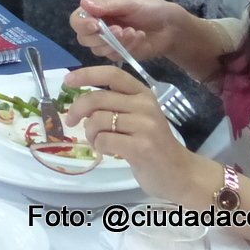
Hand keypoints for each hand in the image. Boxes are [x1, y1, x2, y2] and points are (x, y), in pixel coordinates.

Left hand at [63, 65, 212, 203]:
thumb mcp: (138, 117)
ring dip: (90, 133)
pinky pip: (104, 141)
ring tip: (98, 141)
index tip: (67, 80)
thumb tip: (80, 101)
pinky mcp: (141, 148)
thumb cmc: (154, 144)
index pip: (111, 74)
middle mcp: (145, 105)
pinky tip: (108, 151)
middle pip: (97, 99)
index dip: (86, 74)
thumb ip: (115, 105)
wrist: (182, 175)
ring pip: (97, 121)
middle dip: (77, 109)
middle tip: (71, 120)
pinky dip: (99, 147)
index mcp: (143, 93)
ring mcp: (145, 126)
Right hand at [71, 0, 185, 63]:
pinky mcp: (118, 54)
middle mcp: (98, 26)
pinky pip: (114, 57)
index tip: (96, 25)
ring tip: (134, 32)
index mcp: (97, 9)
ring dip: (116, 42)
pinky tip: (139, 37)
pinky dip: (127, 47)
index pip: (77, 19)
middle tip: (120, 30)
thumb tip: (83, 3)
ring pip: (97, 50)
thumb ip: (107, 5)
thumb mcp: (129, 2)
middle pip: (83, 38)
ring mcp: (107, 42)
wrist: (170, 27)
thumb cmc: (149, 8)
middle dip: (101, 36)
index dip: (82, 24)